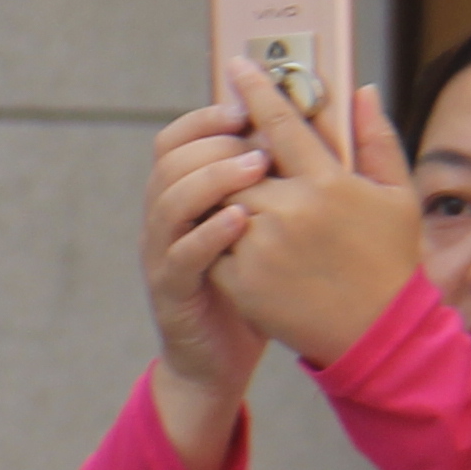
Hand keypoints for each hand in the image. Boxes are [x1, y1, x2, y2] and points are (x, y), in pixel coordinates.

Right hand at [142, 101, 271, 410]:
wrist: (220, 362)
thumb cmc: (251, 288)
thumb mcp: (263, 226)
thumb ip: (273, 181)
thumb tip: (308, 128)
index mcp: (181, 197)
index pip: (175, 139)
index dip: (205, 117)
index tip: (247, 107)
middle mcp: (163, 220)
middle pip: (169, 161)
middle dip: (216, 144)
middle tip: (261, 145)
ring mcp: (162, 256)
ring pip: (168, 201)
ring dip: (213, 178)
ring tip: (257, 170)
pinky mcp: (170, 292)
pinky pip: (179, 255)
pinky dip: (209, 233)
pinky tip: (242, 220)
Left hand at [209, 69, 422, 367]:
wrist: (378, 335)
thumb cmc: (391, 262)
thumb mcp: (397, 197)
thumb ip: (375, 140)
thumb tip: (361, 90)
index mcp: (329, 183)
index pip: (281, 123)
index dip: (256, 91)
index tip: (237, 67)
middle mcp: (292, 210)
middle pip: (239, 164)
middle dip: (236, 160)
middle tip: (240, 162)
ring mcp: (263, 247)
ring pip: (222, 203)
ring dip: (228, 200)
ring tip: (248, 208)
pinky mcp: (242, 282)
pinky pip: (213, 245)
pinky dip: (221, 239)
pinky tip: (242, 244)